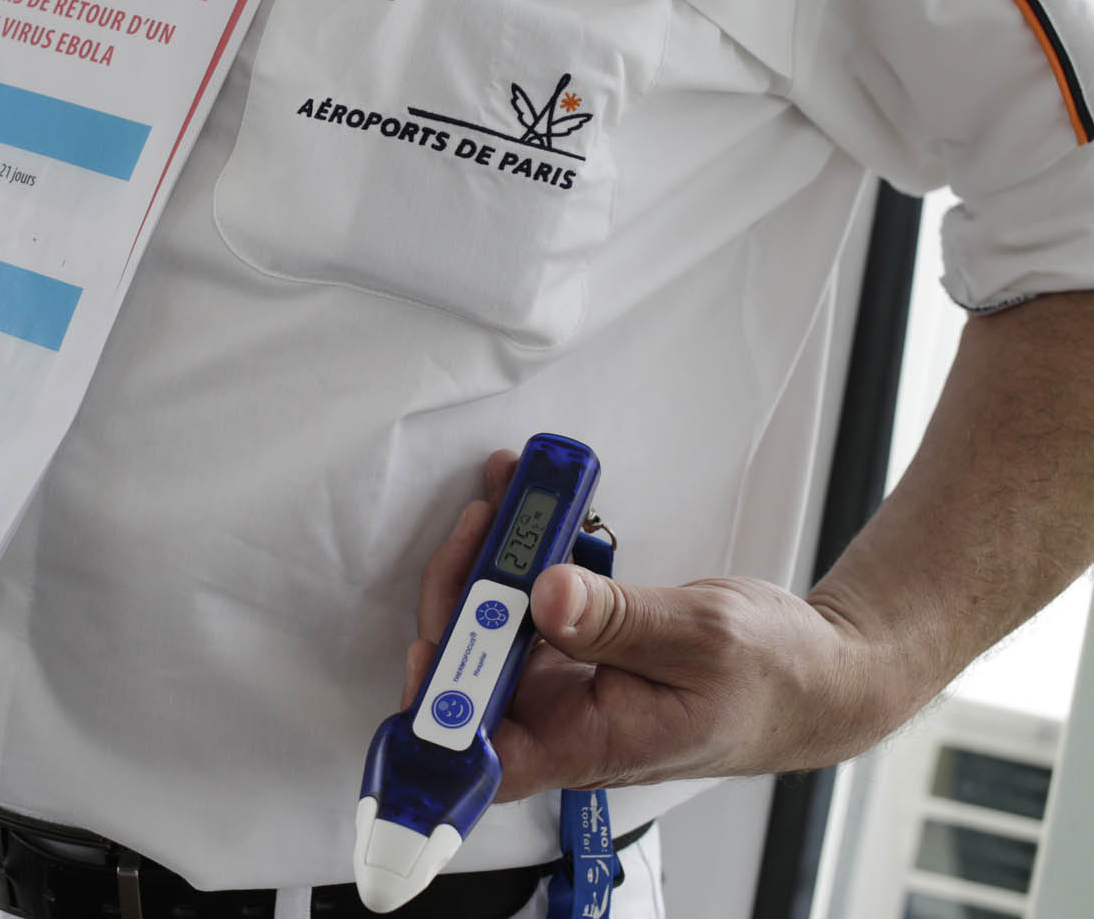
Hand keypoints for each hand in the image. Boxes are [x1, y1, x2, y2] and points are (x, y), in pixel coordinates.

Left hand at [404, 452, 896, 800]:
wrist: (817, 674)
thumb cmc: (774, 679)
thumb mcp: (702, 637)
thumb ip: (617, 619)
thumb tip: (544, 596)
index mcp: (587, 744)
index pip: (486, 754)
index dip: (439, 709)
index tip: (429, 640)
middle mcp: (562, 721)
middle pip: (471, 674)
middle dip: (463, 592)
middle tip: (484, 520)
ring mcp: (564, 685)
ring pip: (494, 629)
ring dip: (488, 563)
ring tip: (506, 493)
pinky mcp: (575, 649)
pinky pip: (527, 604)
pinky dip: (521, 556)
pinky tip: (528, 505)